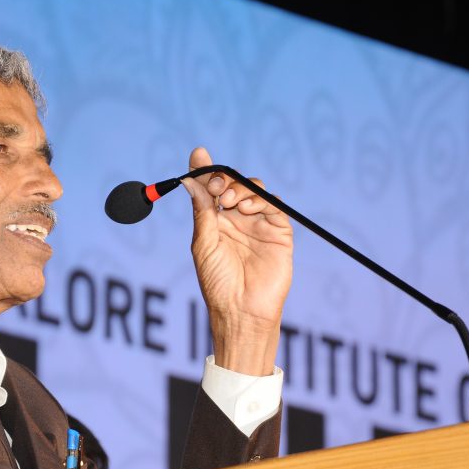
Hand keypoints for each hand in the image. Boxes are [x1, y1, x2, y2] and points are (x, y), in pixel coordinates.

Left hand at [183, 147, 292, 375]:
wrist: (242, 309)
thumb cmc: (218, 282)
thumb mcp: (204, 242)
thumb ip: (201, 208)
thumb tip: (190, 176)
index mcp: (214, 222)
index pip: (210, 189)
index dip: (205, 172)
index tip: (199, 158)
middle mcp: (236, 220)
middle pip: (232, 184)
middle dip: (223, 179)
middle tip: (215, 188)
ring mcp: (258, 224)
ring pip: (253, 190)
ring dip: (240, 188)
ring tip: (229, 204)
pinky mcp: (278, 231)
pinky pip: (273, 205)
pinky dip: (259, 200)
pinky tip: (245, 209)